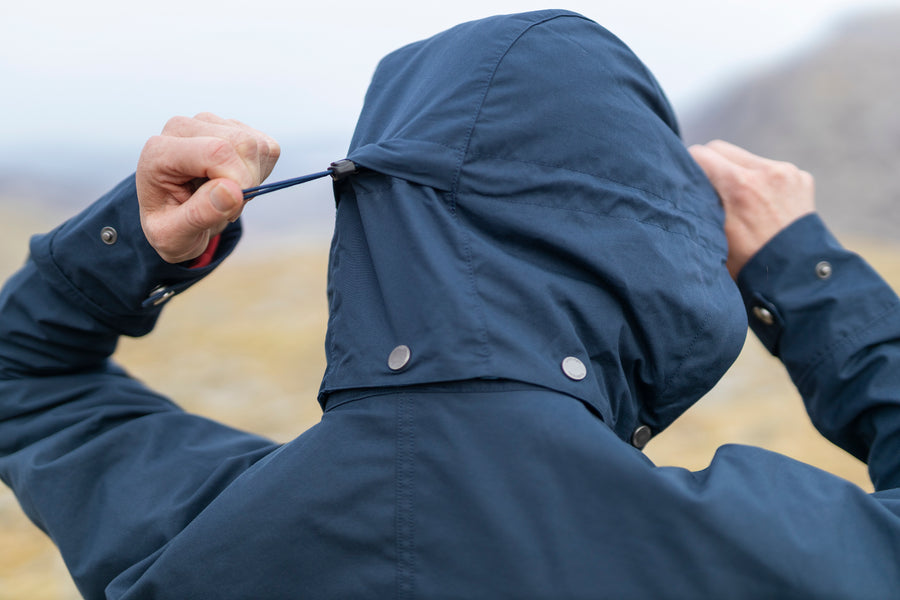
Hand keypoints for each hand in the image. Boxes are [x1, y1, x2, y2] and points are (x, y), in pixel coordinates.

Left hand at [136, 113, 280, 262]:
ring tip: (229, 196)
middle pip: (242, 143)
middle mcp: (183, 129)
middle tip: (229, 208)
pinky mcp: (232, 127)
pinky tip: (237, 182)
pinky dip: (261, 171)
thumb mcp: (174, 236)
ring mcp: (208, 123)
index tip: (230, 211)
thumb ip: (199, 215)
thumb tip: (232, 190)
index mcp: (160, 151)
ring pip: (257, 144)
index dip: (237, 182)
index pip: (216, 151)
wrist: (172, 217)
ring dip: (254, 178)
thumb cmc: (170, 227)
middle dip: (247, 182)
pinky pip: (266, 147)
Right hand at [689, 140, 814, 278]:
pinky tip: (761, 206)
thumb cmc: (747, 264)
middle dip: (711, 166)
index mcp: (739, 185)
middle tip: (708, 190)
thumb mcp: (712, 236)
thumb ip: (700, 204)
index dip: (688, 166)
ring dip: (737, 173)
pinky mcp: (801, 178)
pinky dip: (761, 181)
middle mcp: (765, 172)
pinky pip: (770, 169)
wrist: (795, 278)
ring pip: (745, 158)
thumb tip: (686, 186)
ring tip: (738, 203)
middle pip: (721, 149)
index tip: (686, 181)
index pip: (700, 153)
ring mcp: (787, 172)